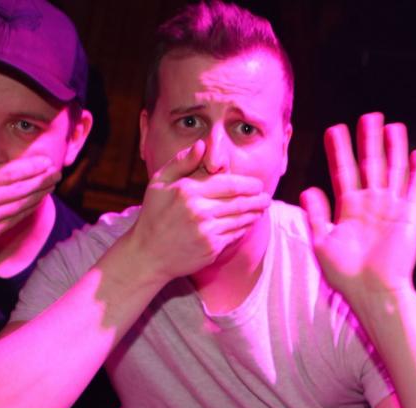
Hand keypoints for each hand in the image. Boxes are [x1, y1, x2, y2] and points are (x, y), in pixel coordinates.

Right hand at [0, 127, 59, 263]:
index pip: (6, 173)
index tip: (45, 160)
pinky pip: (14, 220)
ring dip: (39, 194)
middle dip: (41, 179)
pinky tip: (38, 200)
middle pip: (19, 189)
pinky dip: (28, 209)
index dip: (30, 167)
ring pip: (20, 206)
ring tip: (52, 183)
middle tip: (56, 171)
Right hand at [128, 139, 270, 282]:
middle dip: (258, 199)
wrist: (148, 254)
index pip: (229, 184)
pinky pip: (234, 235)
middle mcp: (199, 211)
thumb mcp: (160, 182)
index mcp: (189, 191)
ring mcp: (207, 232)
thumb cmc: (154, 215)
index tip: (258, 185)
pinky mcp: (211, 249)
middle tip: (267, 198)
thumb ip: (181, 162)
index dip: (249, 184)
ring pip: (240, 220)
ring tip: (262, 209)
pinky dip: (244, 228)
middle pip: (239, 202)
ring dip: (255, 214)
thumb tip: (202, 145)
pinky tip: (248, 224)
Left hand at [300, 112, 415, 300]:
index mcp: (349, 208)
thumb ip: (317, 215)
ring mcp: (391, 207)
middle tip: (367, 117)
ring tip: (392, 126)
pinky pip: (415, 188)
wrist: (371, 291)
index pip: (343, 172)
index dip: (339, 151)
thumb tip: (308, 189)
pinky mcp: (409, 215)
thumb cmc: (346, 274)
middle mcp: (371, 203)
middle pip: (370, 164)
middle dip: (368, 141)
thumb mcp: (322, 243)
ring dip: (394, 148)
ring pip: (393, 170)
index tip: (333, 130)